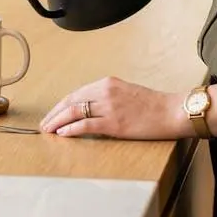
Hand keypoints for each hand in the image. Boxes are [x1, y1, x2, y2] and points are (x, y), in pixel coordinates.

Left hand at [40, 76, 189, 139]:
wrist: (172, 111)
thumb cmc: (153, 105)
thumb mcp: (126, 93)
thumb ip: (107, 98)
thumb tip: (90, 110)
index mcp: (107, 83)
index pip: (76, 93)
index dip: (61, 105)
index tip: (53, 113)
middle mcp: (105, 91)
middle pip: (71, 101)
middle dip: (54, 113)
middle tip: (44, 124)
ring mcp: (109, 107)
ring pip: (75, 112)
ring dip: (58, 121)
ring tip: (48, 130)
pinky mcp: (114, 123)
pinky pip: (86, 125)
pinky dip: (71, 129)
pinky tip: (62, 133)